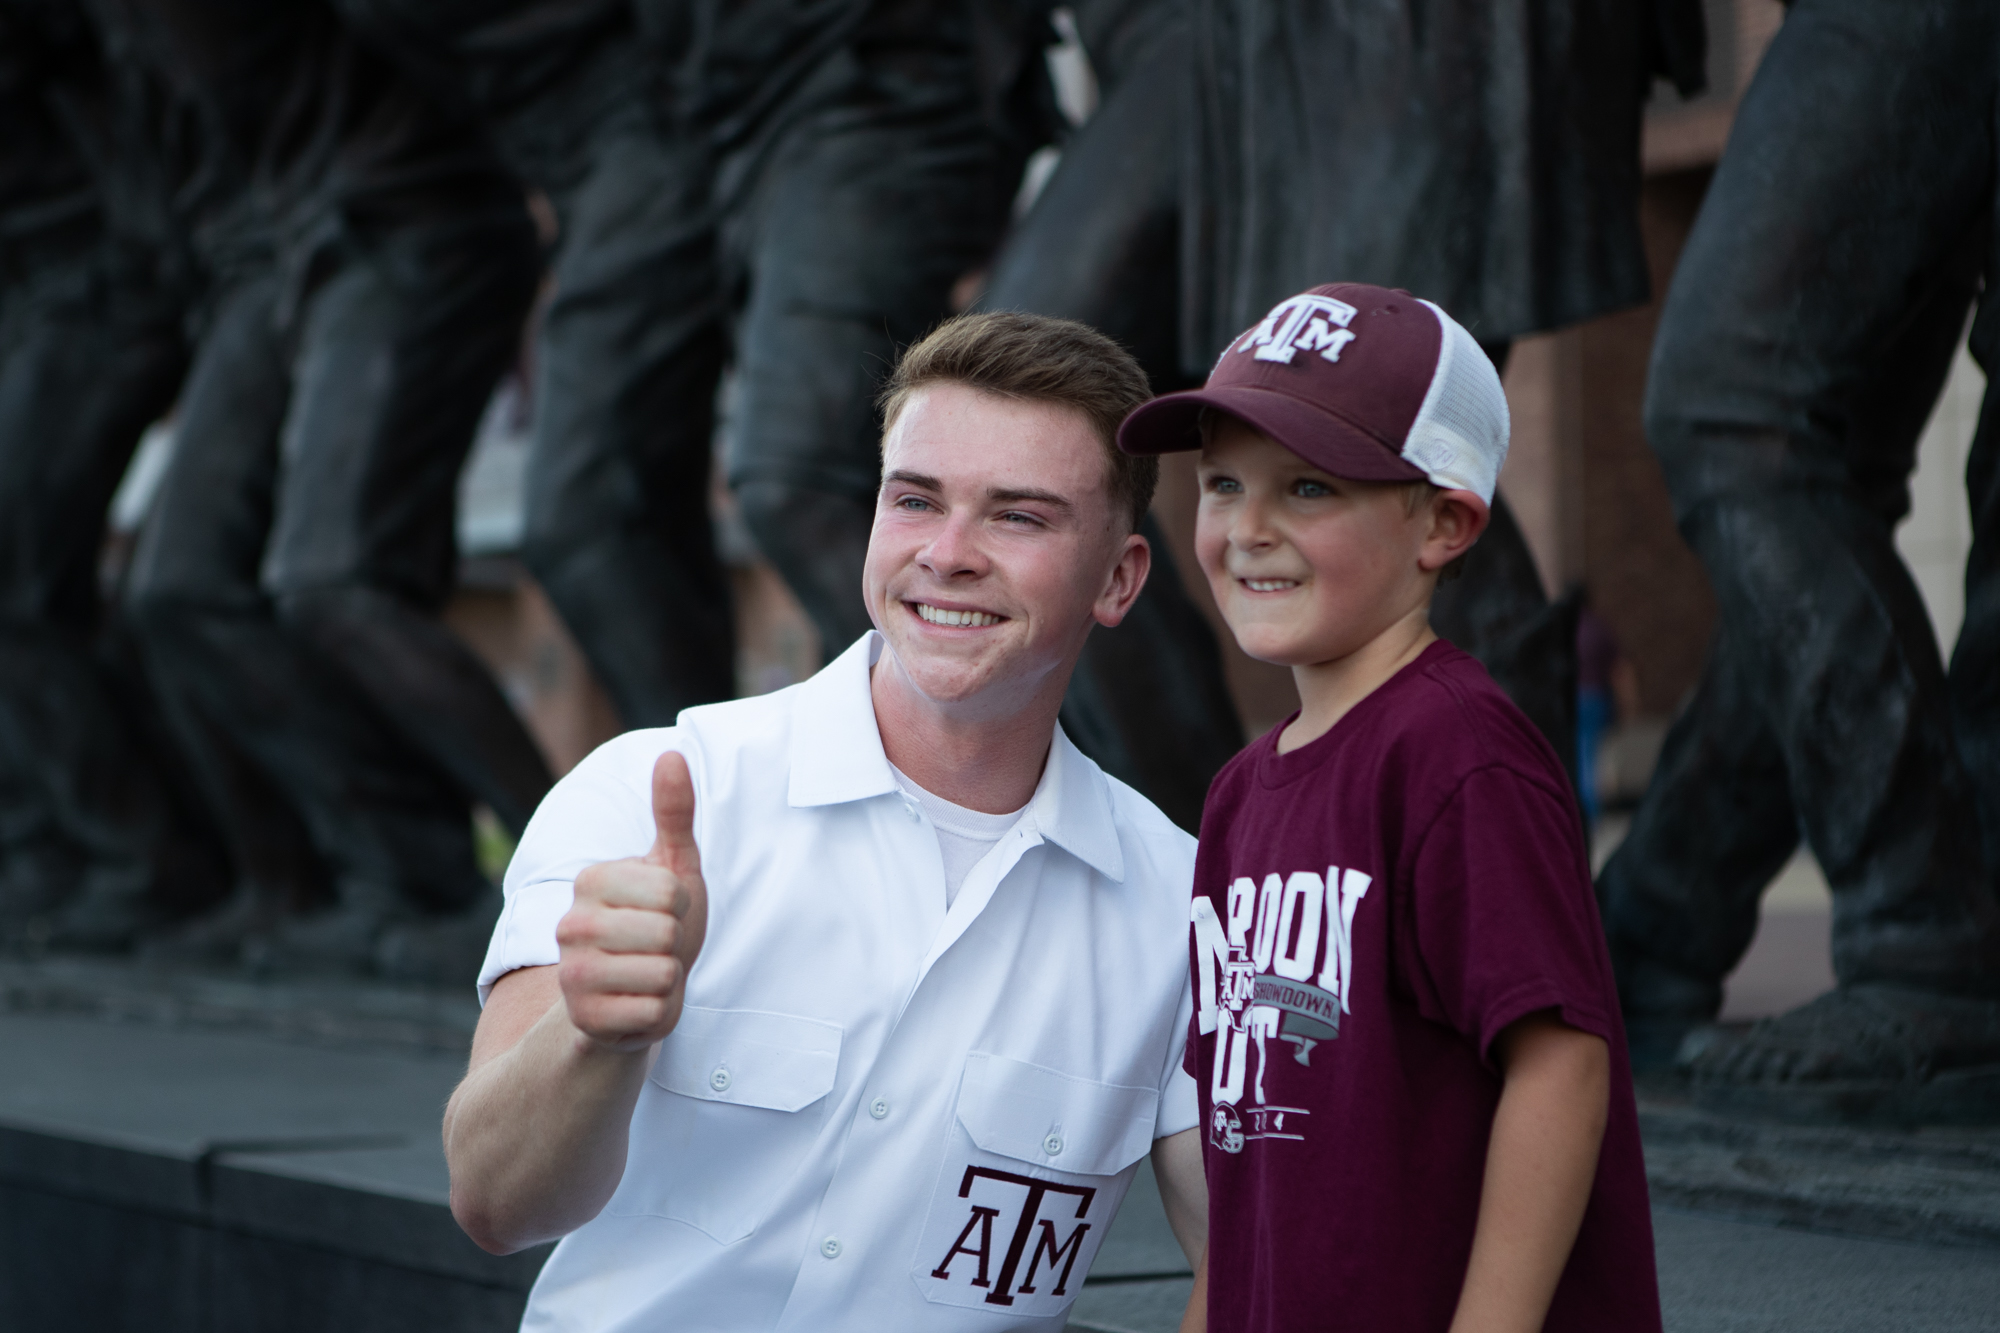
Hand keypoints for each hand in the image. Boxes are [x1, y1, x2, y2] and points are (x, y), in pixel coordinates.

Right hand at [555, 751, 708, 1050]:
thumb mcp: (673, 866)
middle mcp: (570, 925)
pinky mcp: (585, 1020)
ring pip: (663, 973)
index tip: (663, 912)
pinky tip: (639, 1005)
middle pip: (666, 932)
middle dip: (675, 944)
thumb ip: (673, 811)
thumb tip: (672, 751)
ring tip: (648, 975)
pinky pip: (655, 1013)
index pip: (671, 891)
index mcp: (590, 880)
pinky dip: (660, 1013)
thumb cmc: (657, 923)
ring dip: (669, 979)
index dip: (680, 905)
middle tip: (656, 949)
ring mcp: (572, 975)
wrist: (630, 994)